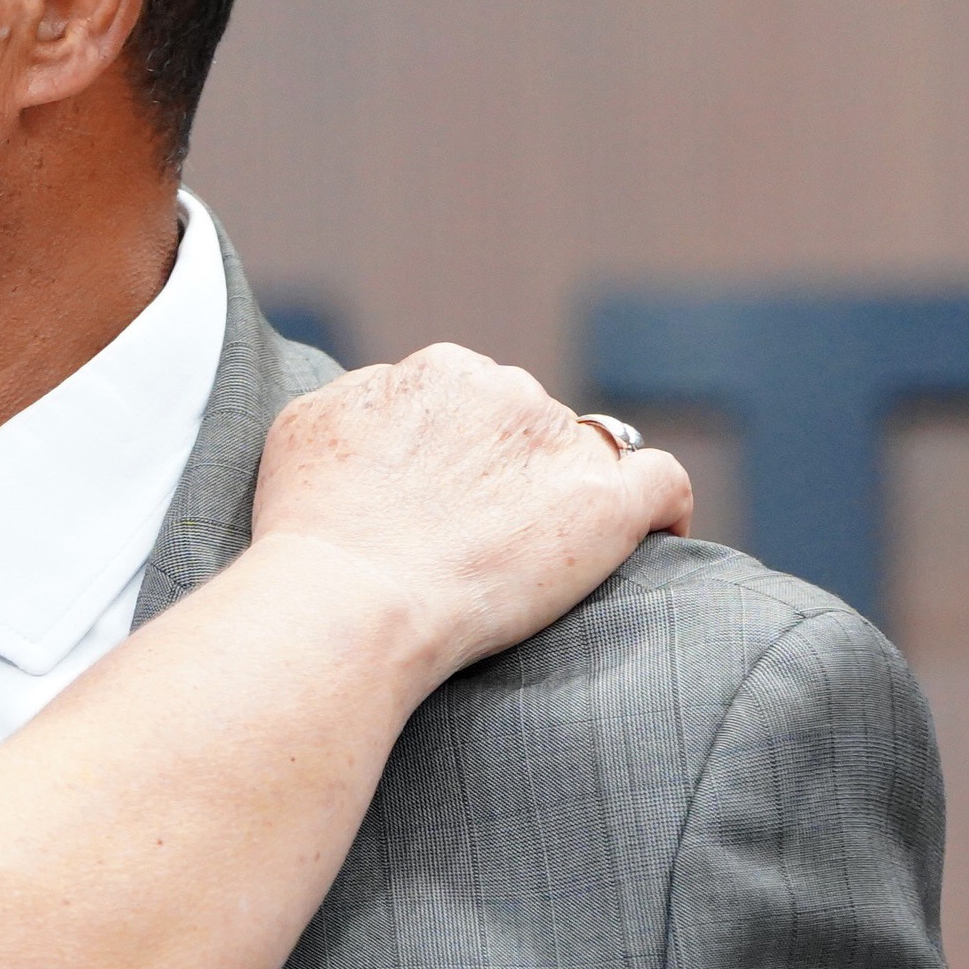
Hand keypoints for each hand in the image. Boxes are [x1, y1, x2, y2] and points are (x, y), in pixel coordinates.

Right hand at [252, 343, 694, 685]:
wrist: (348, 600)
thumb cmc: (311, 527)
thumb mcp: (305, 424)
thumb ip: (364, 396)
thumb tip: (396, 400)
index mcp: (440, 369)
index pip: (468, 398)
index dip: (454, 449)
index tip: (435, 499)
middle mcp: (506, 390)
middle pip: (526, 418)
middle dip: (506, 465)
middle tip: (470, 536)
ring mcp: (560, 444)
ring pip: (585, 449)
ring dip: (562, 488)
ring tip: (533, 552)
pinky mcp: (606, 505)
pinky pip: (663, 485)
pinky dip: (662, 509)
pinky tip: (653, 538)